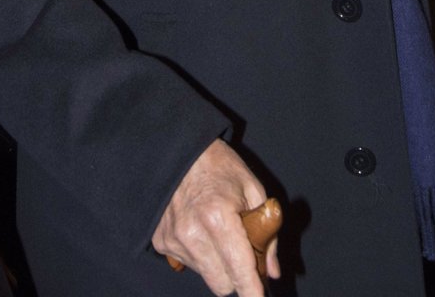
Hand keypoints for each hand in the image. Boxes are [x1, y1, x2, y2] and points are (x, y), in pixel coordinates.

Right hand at [152, 139, 279, 294]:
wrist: (180, 151)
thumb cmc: (220, 167)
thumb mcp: (253, 190)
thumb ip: (268, 231)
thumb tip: (272, 270)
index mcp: (218, 217)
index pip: (239, 270)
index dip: (252, 290)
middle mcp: (192, 234)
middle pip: (222, 284)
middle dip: (237, 275)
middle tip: (243, 252)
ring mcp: (173, 240)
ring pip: (206, 276)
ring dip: (218, 264)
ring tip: (219, 232)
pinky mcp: (161, 242)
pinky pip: (188, 264)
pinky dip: (199, 255)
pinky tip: (200, 229)